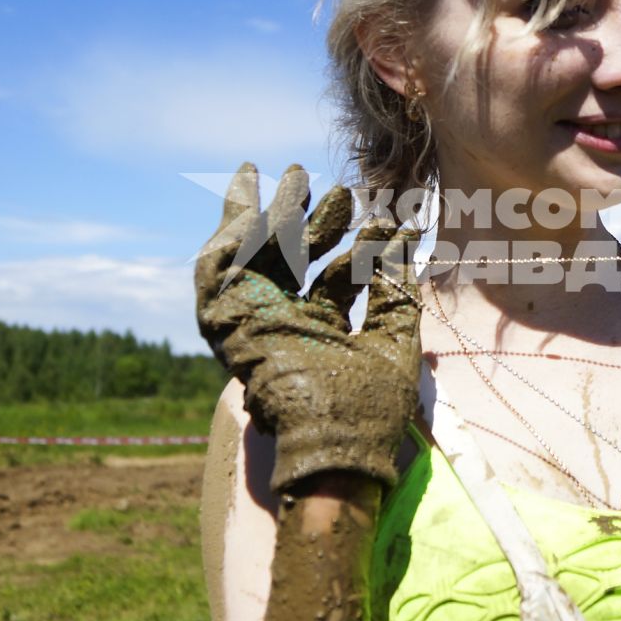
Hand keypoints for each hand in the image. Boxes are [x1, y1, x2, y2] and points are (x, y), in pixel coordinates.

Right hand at [195, 164, 419, 492]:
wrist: (339, 445)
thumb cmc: (370, 408)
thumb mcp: (393, 338)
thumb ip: (393, 291)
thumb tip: (403, 242)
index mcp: (322, 334)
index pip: (331, 275)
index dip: (354, 242)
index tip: (384, 216)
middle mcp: (286, 326)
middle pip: (285, 260)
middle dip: (297, 215)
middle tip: (309, 175)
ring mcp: (257, 326)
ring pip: (251, 258)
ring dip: (266, 216)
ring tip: (291, 178)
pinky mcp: (230, 326)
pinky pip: (218, 274)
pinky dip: (230, 238)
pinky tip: (251, 205)